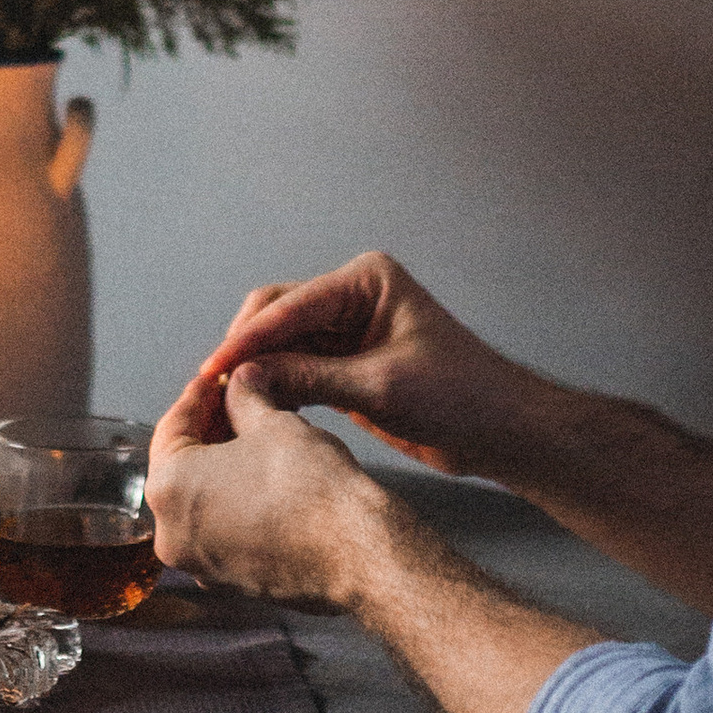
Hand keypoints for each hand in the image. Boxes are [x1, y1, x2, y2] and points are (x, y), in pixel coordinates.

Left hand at [146, 367, 384, 606]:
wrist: (356, 552)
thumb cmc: (312, 491)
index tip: (218, 381)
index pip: (173, 426)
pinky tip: (266, 482)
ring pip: (204, 500)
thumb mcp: (272, 422)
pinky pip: (224, 531)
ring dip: (224, 468)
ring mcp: (201, 564)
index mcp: (168, 488)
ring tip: (257, 439)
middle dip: (211, 431)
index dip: (200, 395)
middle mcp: (172, 533)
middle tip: (238, 404)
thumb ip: (245, 396)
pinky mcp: (230, 582)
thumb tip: (241, 382)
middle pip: (183, 465)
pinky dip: (237, 504)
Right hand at [170, 252, 541, 482]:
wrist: (501, 432)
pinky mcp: (346, 365)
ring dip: (256, 371)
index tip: (213, 370)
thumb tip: (244, 377)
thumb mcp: (379, 388)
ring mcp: (348, 330)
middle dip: (246, 350)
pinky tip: (252, 410)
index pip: (291, 305)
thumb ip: (310, 378)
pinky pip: (297, 369)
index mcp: (366, 280)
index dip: (248, 339)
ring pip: (281, 345)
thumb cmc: (460, 397)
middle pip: (278, 316)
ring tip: (221, 404)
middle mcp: (352, 296)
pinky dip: (275, 387)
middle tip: (211, 390)